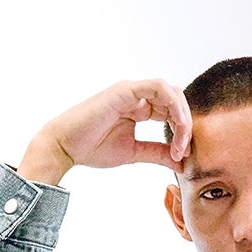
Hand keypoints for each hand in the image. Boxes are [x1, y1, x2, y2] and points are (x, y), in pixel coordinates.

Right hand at [17, 78, 192, 186]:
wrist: (65, 147)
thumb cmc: (92, 148)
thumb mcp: (134, 152)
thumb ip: (158, 153)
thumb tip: (182, 163)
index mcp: (140, 109)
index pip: (172, 113)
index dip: (183, 132)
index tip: (182, 156)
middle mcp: (138, 97)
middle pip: (176, 101)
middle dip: (186, 125)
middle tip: (183, 151)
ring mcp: (132, 91)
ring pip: (171, 92)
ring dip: (182, 116)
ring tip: (181, 140)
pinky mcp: (125, 90)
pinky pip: (158, 87)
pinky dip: (172, 105)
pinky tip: (176, 125)